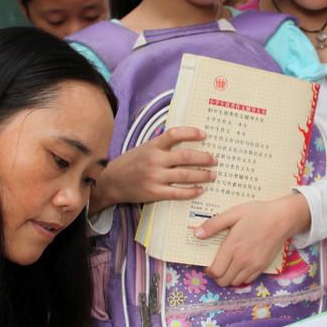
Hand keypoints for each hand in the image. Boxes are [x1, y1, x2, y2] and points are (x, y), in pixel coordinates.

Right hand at [91, 127, 215, 210]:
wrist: (110, 182)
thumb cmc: (130, 163)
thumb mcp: (144, 148)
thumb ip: (162, 146)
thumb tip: (187, 142)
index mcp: (152, 146)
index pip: (174, 134)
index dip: (191, 133)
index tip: (204, 135)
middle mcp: (154, 160)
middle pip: (186, 157)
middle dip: (204, 158)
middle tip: (215, 160)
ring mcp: (154, 177)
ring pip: (185, 176)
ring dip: (202, 175)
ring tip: (212, 175)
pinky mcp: (154, 192)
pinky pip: (178, 193)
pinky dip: (191, 192)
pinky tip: (200, 190)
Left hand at [196, 194, 310, 286]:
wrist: (283, 218)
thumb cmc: (258, 213)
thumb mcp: (233, 213)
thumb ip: (214, 224)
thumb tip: (197, 234)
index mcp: (232, 247)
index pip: (215, 271)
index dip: (209, 271)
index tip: (208, 265)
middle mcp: (242, 260)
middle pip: (223, 281)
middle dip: (217, 276)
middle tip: (217, 266)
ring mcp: (253, 265)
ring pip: (235, 283)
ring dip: (229, 278)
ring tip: (228, 267)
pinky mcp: (263, 267)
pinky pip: (248, 281)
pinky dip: (241, 277)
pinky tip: (240, 267)